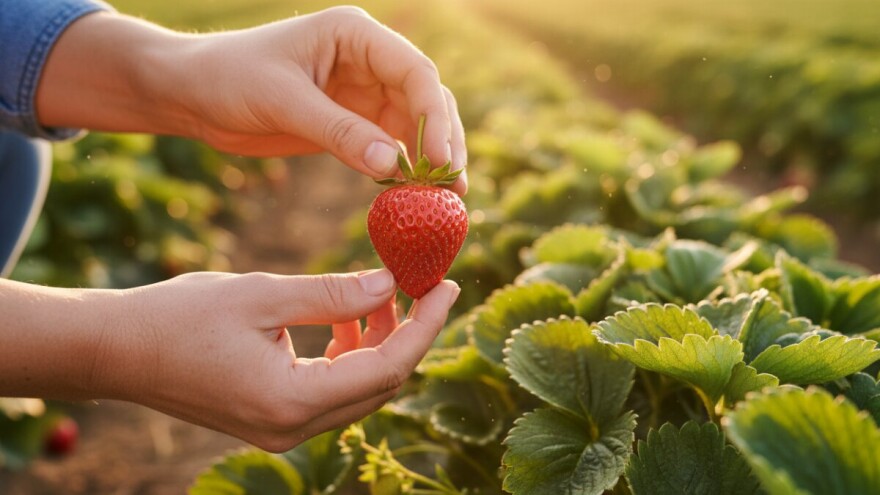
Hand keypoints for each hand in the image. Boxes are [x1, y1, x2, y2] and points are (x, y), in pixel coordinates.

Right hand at [0, 270, 459, 451]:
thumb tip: (392, 283)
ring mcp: (282, 429)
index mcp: (291, 402)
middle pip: (381, 384)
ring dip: (379, 342)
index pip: (388, 368)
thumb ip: (333, 295)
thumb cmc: (179, 317)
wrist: (117, 351)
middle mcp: (293, 428)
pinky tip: (346, 317)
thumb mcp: (263, 295)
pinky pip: (332, 390)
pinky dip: (349, 354)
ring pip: (359, 388)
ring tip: (384, 291)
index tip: (449, 285)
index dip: (426, 326)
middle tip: (428, 284)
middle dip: (412, 333)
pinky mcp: (273, 418)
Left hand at [36, 7, 467, 193]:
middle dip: (442, 140)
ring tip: (446, 197)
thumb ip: (339, 132)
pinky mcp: (352, 122)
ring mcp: (364, 92)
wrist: (192, 94)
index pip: (414, 71)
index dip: (433, 115)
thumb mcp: (283, 101)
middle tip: (452, 184)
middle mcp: (368, 60)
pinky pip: (390, 147)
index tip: (437, 160)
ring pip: (415, 126)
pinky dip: (404, 171)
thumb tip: (394, 168)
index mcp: (355, 35)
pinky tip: (413, 197)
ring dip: (431, 159)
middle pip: (426, 99)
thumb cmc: (229, 78)